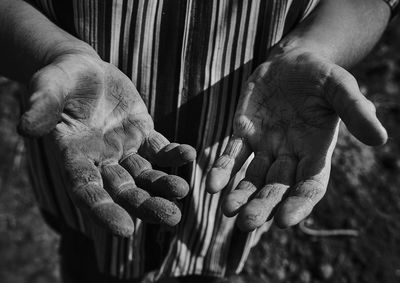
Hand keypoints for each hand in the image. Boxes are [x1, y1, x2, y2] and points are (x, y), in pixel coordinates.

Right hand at [19, 53, 195, 236]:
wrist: (83, 70)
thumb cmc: (61, 78)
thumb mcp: (48, 86)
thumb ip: (42, 105)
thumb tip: (24, 127)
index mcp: (74, 156)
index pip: (87, 191)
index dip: (104, 211)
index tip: (125, 231)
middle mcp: (101, 159)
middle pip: (123, 190)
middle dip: (146, 205)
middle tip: (171, 218)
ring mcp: (124, 148)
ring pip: (145, 174)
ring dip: (164, 185)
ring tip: (183, 191)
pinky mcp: (142, 133)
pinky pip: (160, 148)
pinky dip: (173, 154)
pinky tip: (189, 155)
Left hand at [207, 49, 386, 230]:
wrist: (292, 62)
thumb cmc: (321, 76)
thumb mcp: (340, 86)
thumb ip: (355, 109)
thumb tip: (380, 138)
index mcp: (316, 151)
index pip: (309, 185)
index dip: (298, 204)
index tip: (284, 221)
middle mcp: (290, 155)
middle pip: (276, 188)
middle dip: (261, 205)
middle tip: (246, 223)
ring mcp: (265, 147)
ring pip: (251, 178)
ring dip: (239, 195)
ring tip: (227, 210)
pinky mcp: (244, 134)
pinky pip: (232, 155)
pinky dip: (222, 169)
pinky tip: (211, 184)